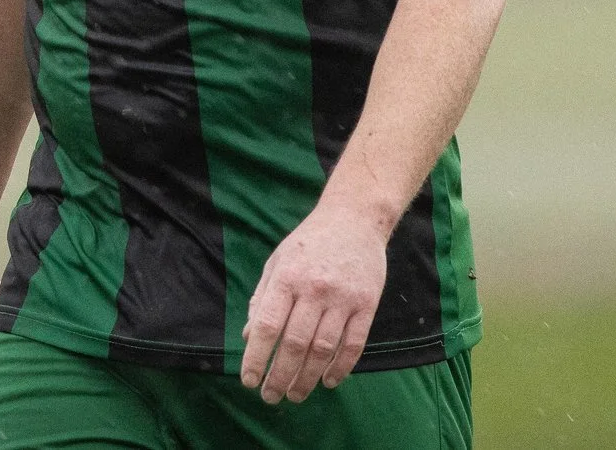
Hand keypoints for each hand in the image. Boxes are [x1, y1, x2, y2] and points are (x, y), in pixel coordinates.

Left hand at [239, 199, 390, 403]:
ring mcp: (342, 298)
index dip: (257, 357)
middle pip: (295, 344)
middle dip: (280, 376)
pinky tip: (329, 381)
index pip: (267, 326)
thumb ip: (262, 298)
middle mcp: (313, 289)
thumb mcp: (277, 261)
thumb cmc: (309, 243)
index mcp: (286, 278)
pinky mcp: (366, 304)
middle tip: (271, 397)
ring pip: (323, 349)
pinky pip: (353, 344)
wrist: (354, 219)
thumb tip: (249, 337)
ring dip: (307, 378)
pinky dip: (341, 368)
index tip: (249, 381)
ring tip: (295, 394)